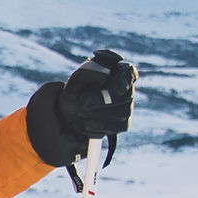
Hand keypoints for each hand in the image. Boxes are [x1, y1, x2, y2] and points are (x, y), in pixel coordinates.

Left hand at [28, 49, 135, 163]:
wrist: (68, 115)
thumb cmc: (74, 93)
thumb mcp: (74, 81)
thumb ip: (86, 73)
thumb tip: (104, 76)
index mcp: (116, 72)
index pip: (128, 71)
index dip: (124, 80)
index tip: (113, 89)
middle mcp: (125, 89)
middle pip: (126, 95)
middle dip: (102, 101)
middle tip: (82, 104)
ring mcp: (127, 106)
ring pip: (123, 111)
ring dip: (99, 114)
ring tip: (80, 113)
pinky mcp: (123, 123)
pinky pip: (118, 126)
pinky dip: (100, 126)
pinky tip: (86, 124)